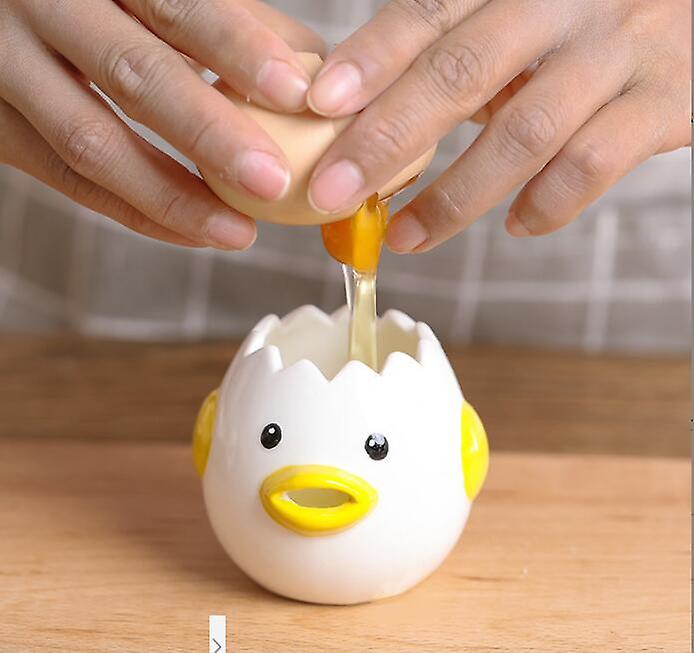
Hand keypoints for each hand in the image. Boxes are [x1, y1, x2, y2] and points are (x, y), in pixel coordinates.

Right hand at [0, 0, 322, 247]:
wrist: (1, 16)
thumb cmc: (100, 5)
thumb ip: (230, 20)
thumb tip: (313, 65)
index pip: (176, 4)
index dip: (237, 49)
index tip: (296, 93)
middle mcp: (46, 7)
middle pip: (134, 74)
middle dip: (210, 134)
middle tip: (273, 181)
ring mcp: (8, 67)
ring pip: (92, 142)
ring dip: (174, 196)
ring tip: (239, 233)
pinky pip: (69, 181)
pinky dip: (136, 213)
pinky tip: (193, 234)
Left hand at [306, 0, 690, 252]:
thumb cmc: (581, 24)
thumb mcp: (515, 18)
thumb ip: (453, 52)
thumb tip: (360, 116)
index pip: (428, 13)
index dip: (372, 59)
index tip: (319, 107)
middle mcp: (563, 5)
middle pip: (462, 73)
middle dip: (389, 139)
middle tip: (334, 192)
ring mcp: (617, 51)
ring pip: (524, 132)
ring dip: (455, 197)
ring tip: (405, 237)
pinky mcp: (664, 101)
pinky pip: (594, 164)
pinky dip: (547, 204)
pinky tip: (515, 225)